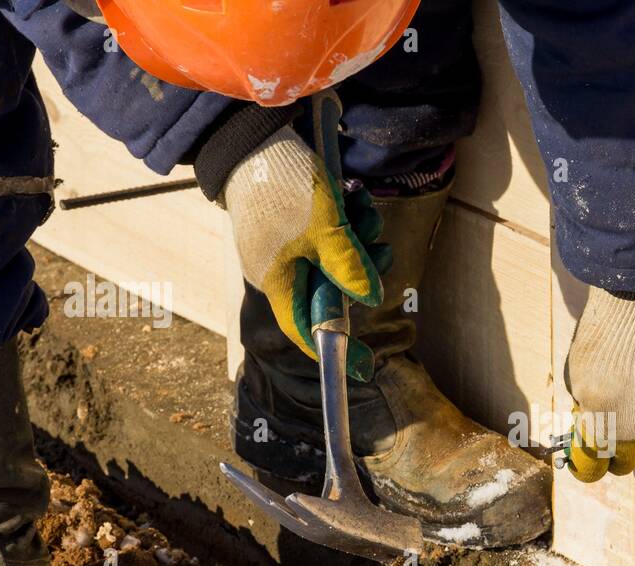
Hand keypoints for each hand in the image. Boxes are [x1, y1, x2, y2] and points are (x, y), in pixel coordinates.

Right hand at [223, 92, 388, 356]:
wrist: (253, 130)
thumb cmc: (283, 183)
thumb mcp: (325, 227)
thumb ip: (348, 266)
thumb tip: (369, 300)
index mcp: (277, 280)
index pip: (304, 330)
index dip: (335, 349)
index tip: (365, 366)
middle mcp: (281, 268)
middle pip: (331, 293)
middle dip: (361, 274)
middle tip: (381, 250)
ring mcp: (289, 244)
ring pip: (338, 261)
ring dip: (361, 241)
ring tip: (366, 213)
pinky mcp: (298, 220)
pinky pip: (332, 235)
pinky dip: (349, 222)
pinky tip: (357, 198)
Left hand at [564, 288, 634, 482]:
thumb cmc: (604, 336)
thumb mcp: (578, 378)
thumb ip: (586, 410)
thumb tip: (591, 426)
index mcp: (600, 427)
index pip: (592, 466)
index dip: (588, 466)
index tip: (589, 463)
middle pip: (626, 463)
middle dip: (617, 455)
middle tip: (614, 442)